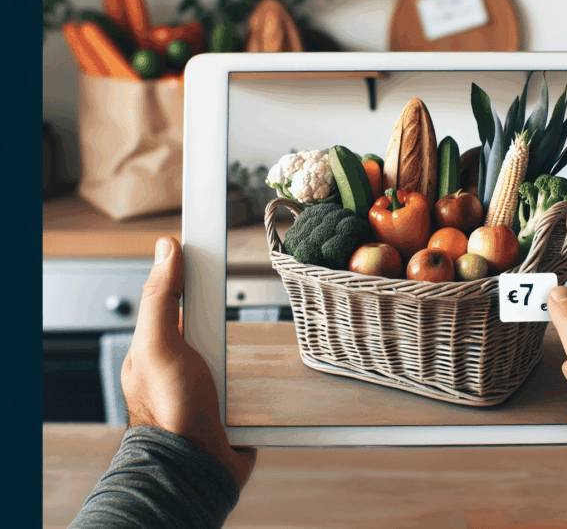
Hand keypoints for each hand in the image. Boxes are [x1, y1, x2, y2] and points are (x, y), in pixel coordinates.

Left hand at [122, 237, 256, 490]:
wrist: (198, 467)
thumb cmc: (168, 413)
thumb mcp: (156, 345)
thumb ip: (159, 298)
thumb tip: (166, 250)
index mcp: (159, 343)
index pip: (179, 294)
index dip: (195, 271)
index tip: (215, 247)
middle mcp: (184, 359)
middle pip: (215, 318)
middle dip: (228, 318)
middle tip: (228, 327)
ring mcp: (211, 378)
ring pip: (240, 345)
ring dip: (248, 350)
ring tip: (247, 355)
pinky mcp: (236, 397)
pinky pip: (258, 373)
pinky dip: (264, 373)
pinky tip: (262, 374)